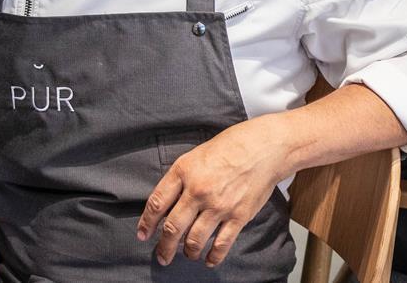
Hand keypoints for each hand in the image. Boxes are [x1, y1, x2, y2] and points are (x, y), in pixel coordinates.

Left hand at [136, 117, 287, 267]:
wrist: (264, 148)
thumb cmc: (230, 147)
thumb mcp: (195, 155)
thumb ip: (180, 179)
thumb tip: (167, 205)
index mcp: (183, 172)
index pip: (157, 203)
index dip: (147, 223)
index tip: (143, 235)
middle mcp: (198, 191)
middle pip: (173, 227)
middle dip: (164, 247)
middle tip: (162, 256)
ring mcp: (218, 206)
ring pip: (194, 240)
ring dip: (188, 252)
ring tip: (187, 255)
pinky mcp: (238, 216)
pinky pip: (221, 244)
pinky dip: (213, 256)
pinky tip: (209, 260)